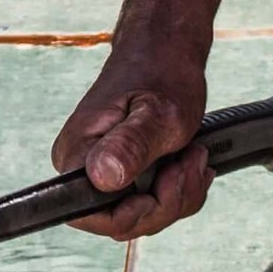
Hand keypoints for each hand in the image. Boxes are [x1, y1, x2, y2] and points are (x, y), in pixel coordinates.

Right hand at [53, 51, 211, 239]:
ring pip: (145, 215)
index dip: (137, 214)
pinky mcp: (125, 172)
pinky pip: (154, 202)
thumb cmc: (161, 71)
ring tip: (195, 153)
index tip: (167, 178)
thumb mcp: (160, 112)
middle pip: (124, 222)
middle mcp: (83, 169)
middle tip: (192, 158)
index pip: (94, 217)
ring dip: (181, 192)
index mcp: (77, 156)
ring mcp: (104, 172)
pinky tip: (193, 159)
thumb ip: (132, 146)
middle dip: (169, 201)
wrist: (166, 49)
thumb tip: (103, 177)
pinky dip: (181, 188)